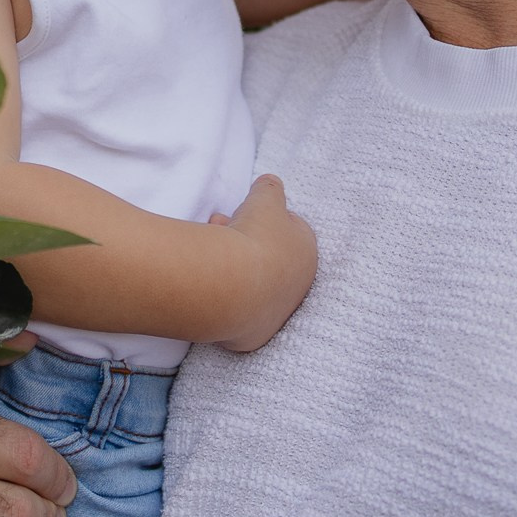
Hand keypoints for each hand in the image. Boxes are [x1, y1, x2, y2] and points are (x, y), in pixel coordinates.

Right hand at [209, 173, 317, 352]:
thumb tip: (269, 182)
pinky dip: (225, 294)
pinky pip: (238, 308)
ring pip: (253, 282)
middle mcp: (298, 285)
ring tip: (208, 251)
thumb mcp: (265, 197)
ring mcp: (277, 312)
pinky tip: (210, 283)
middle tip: (219, 226)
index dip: (265, 217)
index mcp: (307, 251)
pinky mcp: (253, 334)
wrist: (234, 286)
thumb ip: (270, 188)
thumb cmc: (256, 236)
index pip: (292, 229)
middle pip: (269, 256)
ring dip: (232, 264)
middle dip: (243, 238)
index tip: (244, 213)